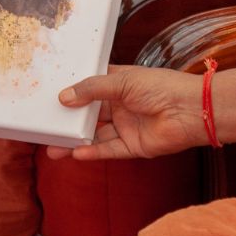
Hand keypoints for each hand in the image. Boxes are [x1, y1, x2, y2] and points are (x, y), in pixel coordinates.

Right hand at [48, 66, 207, 161]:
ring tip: (52, 148)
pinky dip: (93, 153)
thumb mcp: (122, 81)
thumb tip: (64, 97)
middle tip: (45, 128)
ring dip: (75, 142)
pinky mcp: (134, 146)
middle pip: (89, 115)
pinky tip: (76, 153)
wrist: (190, 110)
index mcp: (119, 84)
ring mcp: (126, 127)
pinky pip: (109, 150)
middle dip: (68, 122)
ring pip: (95, 136)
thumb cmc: (160, 87)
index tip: (48, 98)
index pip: (90, 88)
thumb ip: (92, 89)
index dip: (71, 93)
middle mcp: (121, 105)